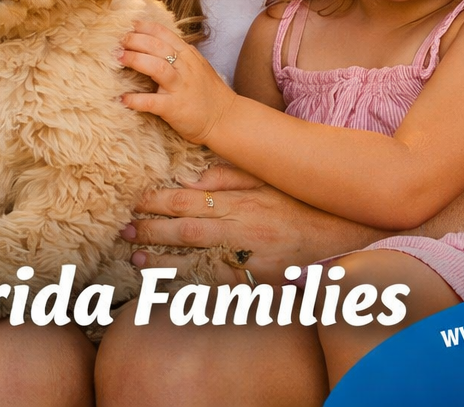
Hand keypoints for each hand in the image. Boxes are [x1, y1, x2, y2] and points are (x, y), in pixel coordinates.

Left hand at [119, 20, 239, 144]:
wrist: (226, 119)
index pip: (163, 33)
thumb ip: (178, 54)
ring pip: (156, 67)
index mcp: (188, 55)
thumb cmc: (208, 93)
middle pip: (156, 46)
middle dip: (134, 40)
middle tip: (116, 41)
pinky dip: (135, 100)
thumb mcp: (197, 66)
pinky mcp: (175, 108)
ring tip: (118, 58)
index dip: (142, 27)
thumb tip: (152, 43)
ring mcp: (180, 87)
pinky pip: (152, 102)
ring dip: (135, 60)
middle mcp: (185, 67)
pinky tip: (123, 99)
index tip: (126, 24)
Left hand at [119, 164, 386, 281]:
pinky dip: (198, 286)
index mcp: (240, 201)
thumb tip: (190, 179)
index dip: (157, 202)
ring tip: (137, 260)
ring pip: (200, 261)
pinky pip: (222, 285)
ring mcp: (250, 258)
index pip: (189, 200)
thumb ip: (227, 176)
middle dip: (152, 231)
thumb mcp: (263, 178)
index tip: (134, 203)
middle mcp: (242, 229)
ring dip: (165, 262)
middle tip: (123, 232)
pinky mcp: (259, 280)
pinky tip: (174, 287)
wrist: (339, 228)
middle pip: (187, 230)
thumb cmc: (297, 200)